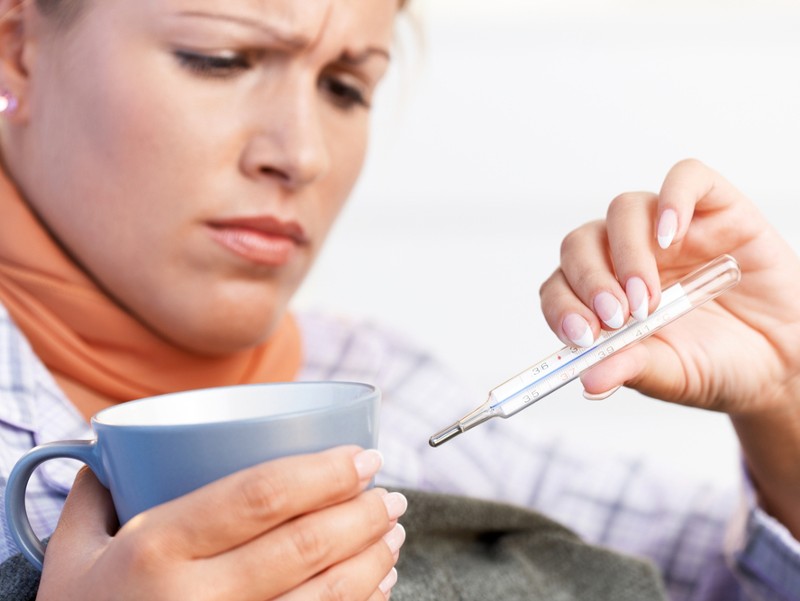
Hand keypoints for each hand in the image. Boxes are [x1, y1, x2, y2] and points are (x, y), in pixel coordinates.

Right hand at [37, 446, 404, 600]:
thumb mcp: (73, 556)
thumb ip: (95, 496)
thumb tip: (115, 449)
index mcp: (154, 551)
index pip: (260, 496)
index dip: (325, 472)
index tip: (364, 456)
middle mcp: (194, 600)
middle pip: (305, 546)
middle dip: (363, 515)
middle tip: (390, 495)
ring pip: (325, 596)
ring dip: (373, 559)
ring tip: (392, 533)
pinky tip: (377, 585)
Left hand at [541, 158, 799, 414]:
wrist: (783, 360)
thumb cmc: (719, 364)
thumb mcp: (671, 375)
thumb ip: (629, 368)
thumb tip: (588, 381)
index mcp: (604, 295)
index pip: (560, 286)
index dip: (561, 306)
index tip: (581, 336)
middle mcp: (627, 256)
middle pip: (581, 243)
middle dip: (590, 280)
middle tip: (618, 317)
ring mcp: (668, 230)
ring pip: (623, 210)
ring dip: (627, 253)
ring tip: (648, 300)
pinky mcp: (714, 207)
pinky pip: (684, 178)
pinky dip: (672, 198)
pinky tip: (671, 236)